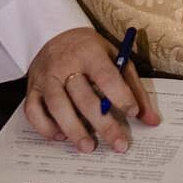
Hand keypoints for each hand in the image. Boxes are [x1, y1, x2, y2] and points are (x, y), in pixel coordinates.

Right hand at [24, 26, 157, 151]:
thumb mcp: (116, 58)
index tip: (132, 112)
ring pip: (57, 107)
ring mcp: (45, 77)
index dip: (120, 95)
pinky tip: (61, 136)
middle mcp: (65, 64)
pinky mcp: (32, 88)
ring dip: (73, 130)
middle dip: (103, 124)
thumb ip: (134, 88)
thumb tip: (151, 120)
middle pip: (83, 97)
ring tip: (88, 147)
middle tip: (118, 144)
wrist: (57, 35)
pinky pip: (33, 112)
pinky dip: (45, 128)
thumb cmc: (92, 51)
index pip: (105, 76)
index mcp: (90, 52)